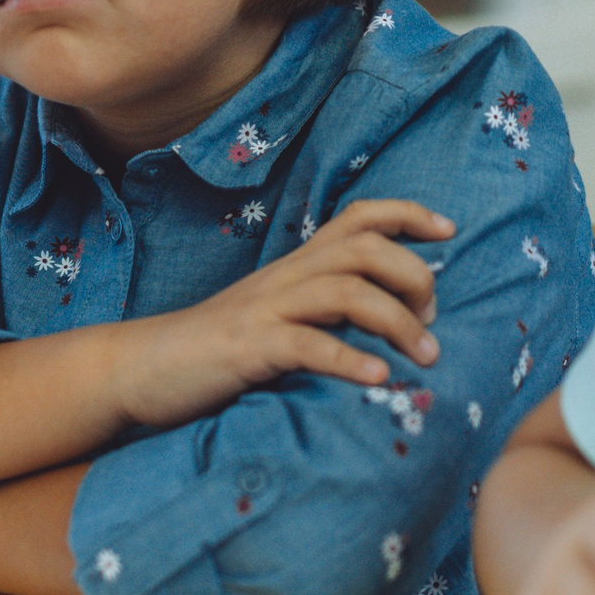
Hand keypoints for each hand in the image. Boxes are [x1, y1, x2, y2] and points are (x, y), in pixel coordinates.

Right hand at [111, 199, 449, 428]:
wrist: (144, 365)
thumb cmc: (219, 348)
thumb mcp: (276, 314)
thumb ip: (322, 306)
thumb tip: (385, 316)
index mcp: (297, 265)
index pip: (359, 217)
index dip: (408, 214)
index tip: (450, 232)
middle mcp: (287, 276)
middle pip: (366, 249)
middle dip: (415, 277)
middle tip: (432, 324)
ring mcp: (267, 309)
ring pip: (347, 290)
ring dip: (397, 323)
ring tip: (424, 359)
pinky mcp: (249, 348)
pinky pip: (308, 344)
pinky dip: (349, 359)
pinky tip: (377, 380)